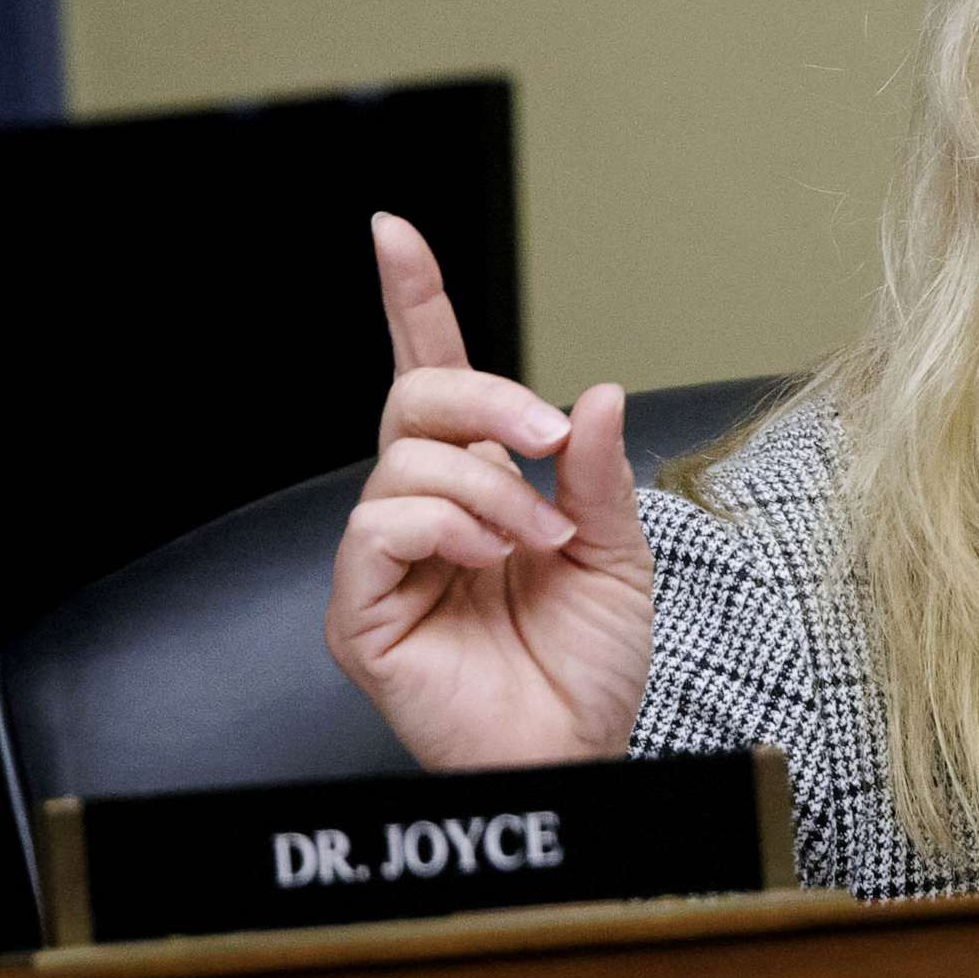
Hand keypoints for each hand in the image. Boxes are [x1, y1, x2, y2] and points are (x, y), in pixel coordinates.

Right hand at [326, 214, 654, 765]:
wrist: (579, 748)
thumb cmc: (591, 662)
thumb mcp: (618, 550)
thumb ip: (600, 472)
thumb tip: (595, 394)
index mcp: (483, 481)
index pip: (433, 373)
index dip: (412, 298)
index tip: (392, 229)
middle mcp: (425, 509)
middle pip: (415, 396)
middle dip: (488, 399)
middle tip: (549, 442)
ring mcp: (386, 559)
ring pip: (406, 463)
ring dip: (491, 491)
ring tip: (535, 543)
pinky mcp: (360, 612)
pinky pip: (379, 527)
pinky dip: (446, 529)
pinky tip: (486, 563)